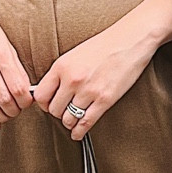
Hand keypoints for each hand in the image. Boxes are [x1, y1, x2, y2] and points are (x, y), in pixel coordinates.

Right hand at [0, 0, 32, 130]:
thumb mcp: (6, 43)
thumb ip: (14, 67)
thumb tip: (23, 89)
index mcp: (0, 55)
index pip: (18, 88)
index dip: (26, 101)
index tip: (28, 102)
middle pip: (5, 100)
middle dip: (15, 110)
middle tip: (18, 110)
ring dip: (1, 115)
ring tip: (7, 115)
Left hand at [32, 8, 163, 139]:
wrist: (130, 39)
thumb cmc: (105, 44)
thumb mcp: (75, 54)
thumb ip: (62, 72)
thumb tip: (51, 90)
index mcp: (62, 66)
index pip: (41, 95)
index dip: (43, 104)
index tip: (48, 105)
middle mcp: (72, 79)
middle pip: (54, 110)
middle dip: (57, 114)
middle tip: (63, 112)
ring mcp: (89, 91)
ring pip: (68, 119)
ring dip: (69, 123)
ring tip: (72, 121)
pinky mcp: (105, 99)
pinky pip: (86, 123)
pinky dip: (79, 132)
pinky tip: (78, 133)